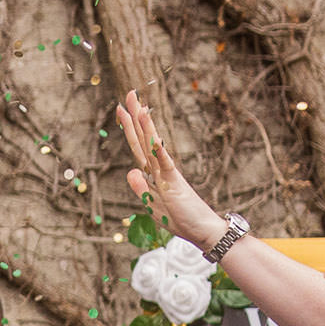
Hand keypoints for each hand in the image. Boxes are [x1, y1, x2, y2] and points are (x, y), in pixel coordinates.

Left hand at [114, 90, 227, 249]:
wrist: (203, 231)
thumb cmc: (180, 219)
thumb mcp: (153, 205)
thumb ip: (141, 189)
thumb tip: (131, 172)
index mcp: (153, 175)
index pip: (138, 147)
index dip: (129, 128)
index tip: (121, 109)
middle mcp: (160, 171)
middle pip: (143, 140)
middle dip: (135, 118)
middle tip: (129, 94)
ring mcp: (167, 175)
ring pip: (153, 148)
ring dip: (146, 128)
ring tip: (140, 106)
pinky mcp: (175, 184)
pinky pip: (165, 165)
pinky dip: (158, 152)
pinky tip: (153, 137)